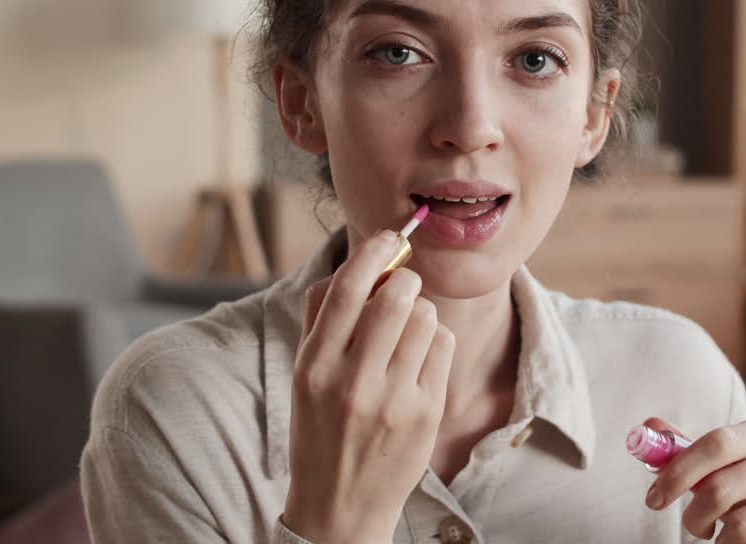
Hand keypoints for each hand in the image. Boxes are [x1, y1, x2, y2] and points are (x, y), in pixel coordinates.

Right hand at [282, 230, 454, 542]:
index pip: (345, 292)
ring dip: (420, 311)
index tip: (387, 238)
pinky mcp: (426, 413)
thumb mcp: (303, 376)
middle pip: (394, 299)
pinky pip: (442, 347)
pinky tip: (419, 357)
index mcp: (314, 368)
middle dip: (405, 280)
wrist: (340, 506)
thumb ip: (320, 318)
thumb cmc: (319, 430)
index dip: (371, 254)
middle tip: (403, 285)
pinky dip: (434, 339)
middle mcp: (352, 383)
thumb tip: (352, 265)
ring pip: (424, 318)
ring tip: (407, 330)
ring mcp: (393, 401)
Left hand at [642, 417, 745, 542]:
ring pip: (741, 527)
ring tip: (731, 541)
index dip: (678, 472)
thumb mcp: (738, 471)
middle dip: (694, 517)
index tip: (654, 499)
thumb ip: (696, 453)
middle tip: (694, 530)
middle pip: (721, 488)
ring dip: (724, 542)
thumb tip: (649, 424)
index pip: (715, 443)